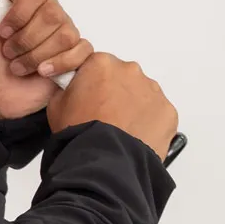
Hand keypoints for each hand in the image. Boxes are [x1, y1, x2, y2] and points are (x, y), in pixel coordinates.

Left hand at [0, 0, 93, 121]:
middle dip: (25, 41)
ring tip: (18, 66)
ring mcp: (60, 32)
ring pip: (65, 35)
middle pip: (52, 13)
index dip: (19, 14)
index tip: (1, 31)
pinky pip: (81, 51)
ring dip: (36, 56)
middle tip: (7, 53)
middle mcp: (43, 10)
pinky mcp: (73, 55)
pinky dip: (59, 65)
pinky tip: (41, 72)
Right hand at [47, 51, 179, 158]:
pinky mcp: (168, 111)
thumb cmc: (80, 131)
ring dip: (133, 106)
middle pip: (122, 77)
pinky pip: (158, 112)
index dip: (91, 82)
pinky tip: (135, 135)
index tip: (89, 97)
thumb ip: (66, 87)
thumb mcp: (56, 104)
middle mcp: (130, 71)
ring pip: (142, 94)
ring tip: (121, 129)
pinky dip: (149, 121)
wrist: (105, 160)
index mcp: (101, 63)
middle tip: (104, 115)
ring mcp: (152, 90)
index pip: (97, 65)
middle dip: (115, 92)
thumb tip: (72, 88)